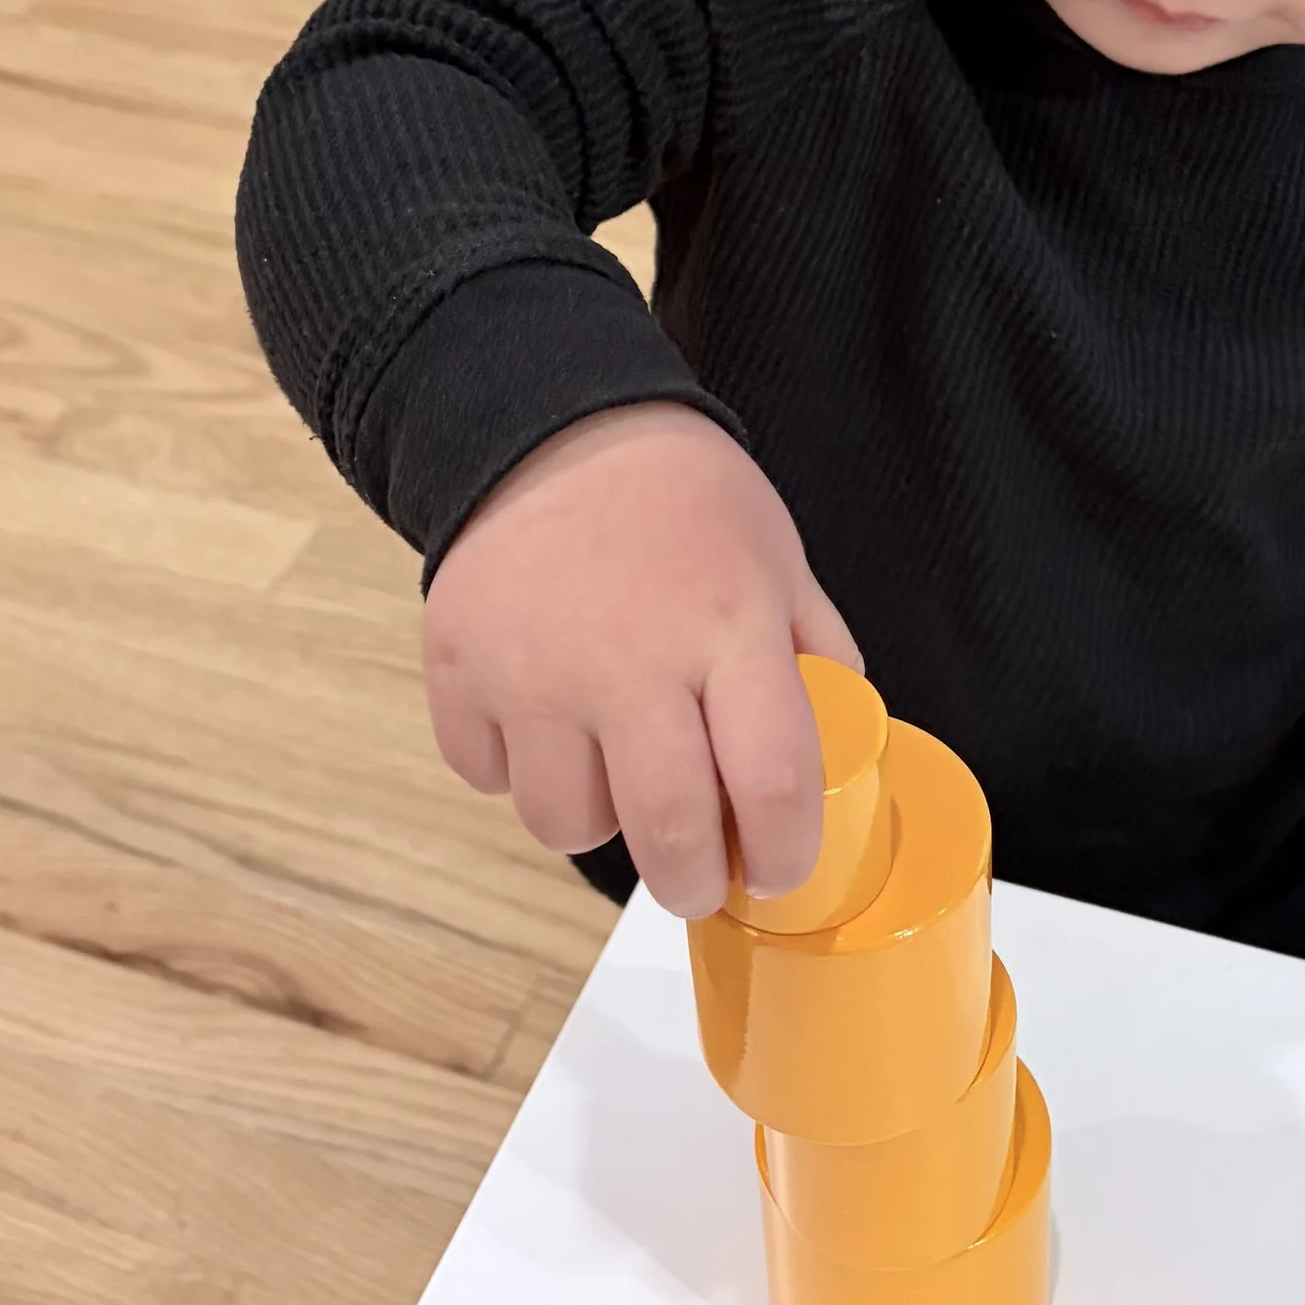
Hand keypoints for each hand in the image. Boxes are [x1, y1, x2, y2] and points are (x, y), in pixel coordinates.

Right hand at [424, 403, 859, 920]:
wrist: (550, 423)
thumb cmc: (678, 496)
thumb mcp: (777, 557)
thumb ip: (814, 654)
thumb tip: (845, 750)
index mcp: (728, 629)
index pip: (774, 783)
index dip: (784, 852)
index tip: (775, 868)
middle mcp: (629, 661)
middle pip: (669, 832)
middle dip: (691, 881)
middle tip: (695, 875)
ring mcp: (533, 672)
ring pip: (565, 823)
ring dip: (596, 817)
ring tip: (609, 768)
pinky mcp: (458, 671)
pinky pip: (486, 776)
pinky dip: (514, 766)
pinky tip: (541, 718)